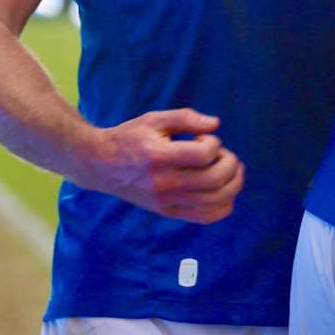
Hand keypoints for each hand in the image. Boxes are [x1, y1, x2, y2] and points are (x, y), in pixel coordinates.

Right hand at [85, 109, 245, 223]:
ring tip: (228, 168)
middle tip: (222, 154)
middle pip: (215, 180)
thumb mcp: (154, 119)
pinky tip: (224, 189)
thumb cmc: (130, 138)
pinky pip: (205, 217)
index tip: (204, 137)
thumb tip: (216, 124)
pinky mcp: (167, 212)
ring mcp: (165, 201)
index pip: (203, 155)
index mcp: (159, 157)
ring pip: (216, 201)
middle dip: (230, 162)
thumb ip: (186, 118)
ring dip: (233, 182)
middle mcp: (163, 183)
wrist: (101, 165)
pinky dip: (224, 205)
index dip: (214, 142)